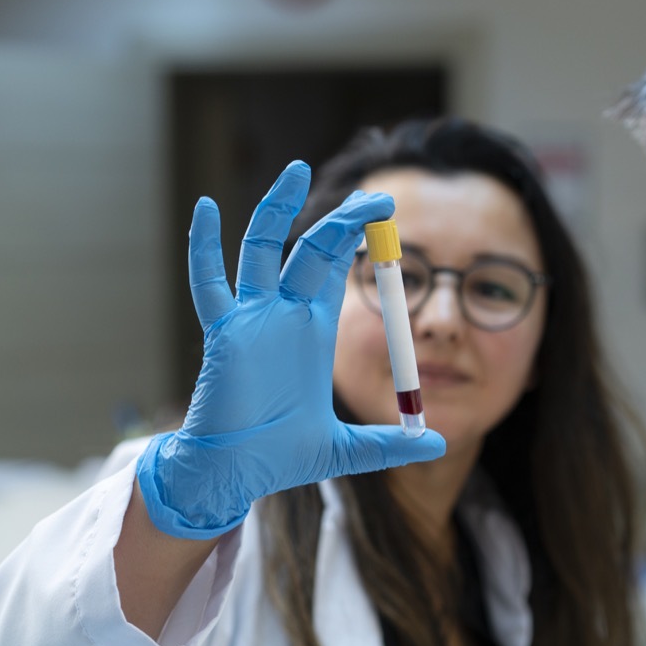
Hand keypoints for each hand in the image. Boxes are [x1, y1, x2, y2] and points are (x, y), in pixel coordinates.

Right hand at [137, 161, 444, 538]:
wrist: (238, 475)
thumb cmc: (281, 456)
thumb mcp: (348, 449)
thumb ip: (390, 445)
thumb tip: (440, 444)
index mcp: (313, 331)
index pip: (335, 268)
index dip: (355, 237)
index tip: (382, 209)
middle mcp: (283, 316)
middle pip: (312, 251)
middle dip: (342, 221)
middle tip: (374, 196)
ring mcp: (252, 320)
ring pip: (262, 251)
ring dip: (278, 210)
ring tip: (296, 170)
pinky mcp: (224, 334)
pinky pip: (210, 284)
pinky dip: (204, 247)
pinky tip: (206, 209)